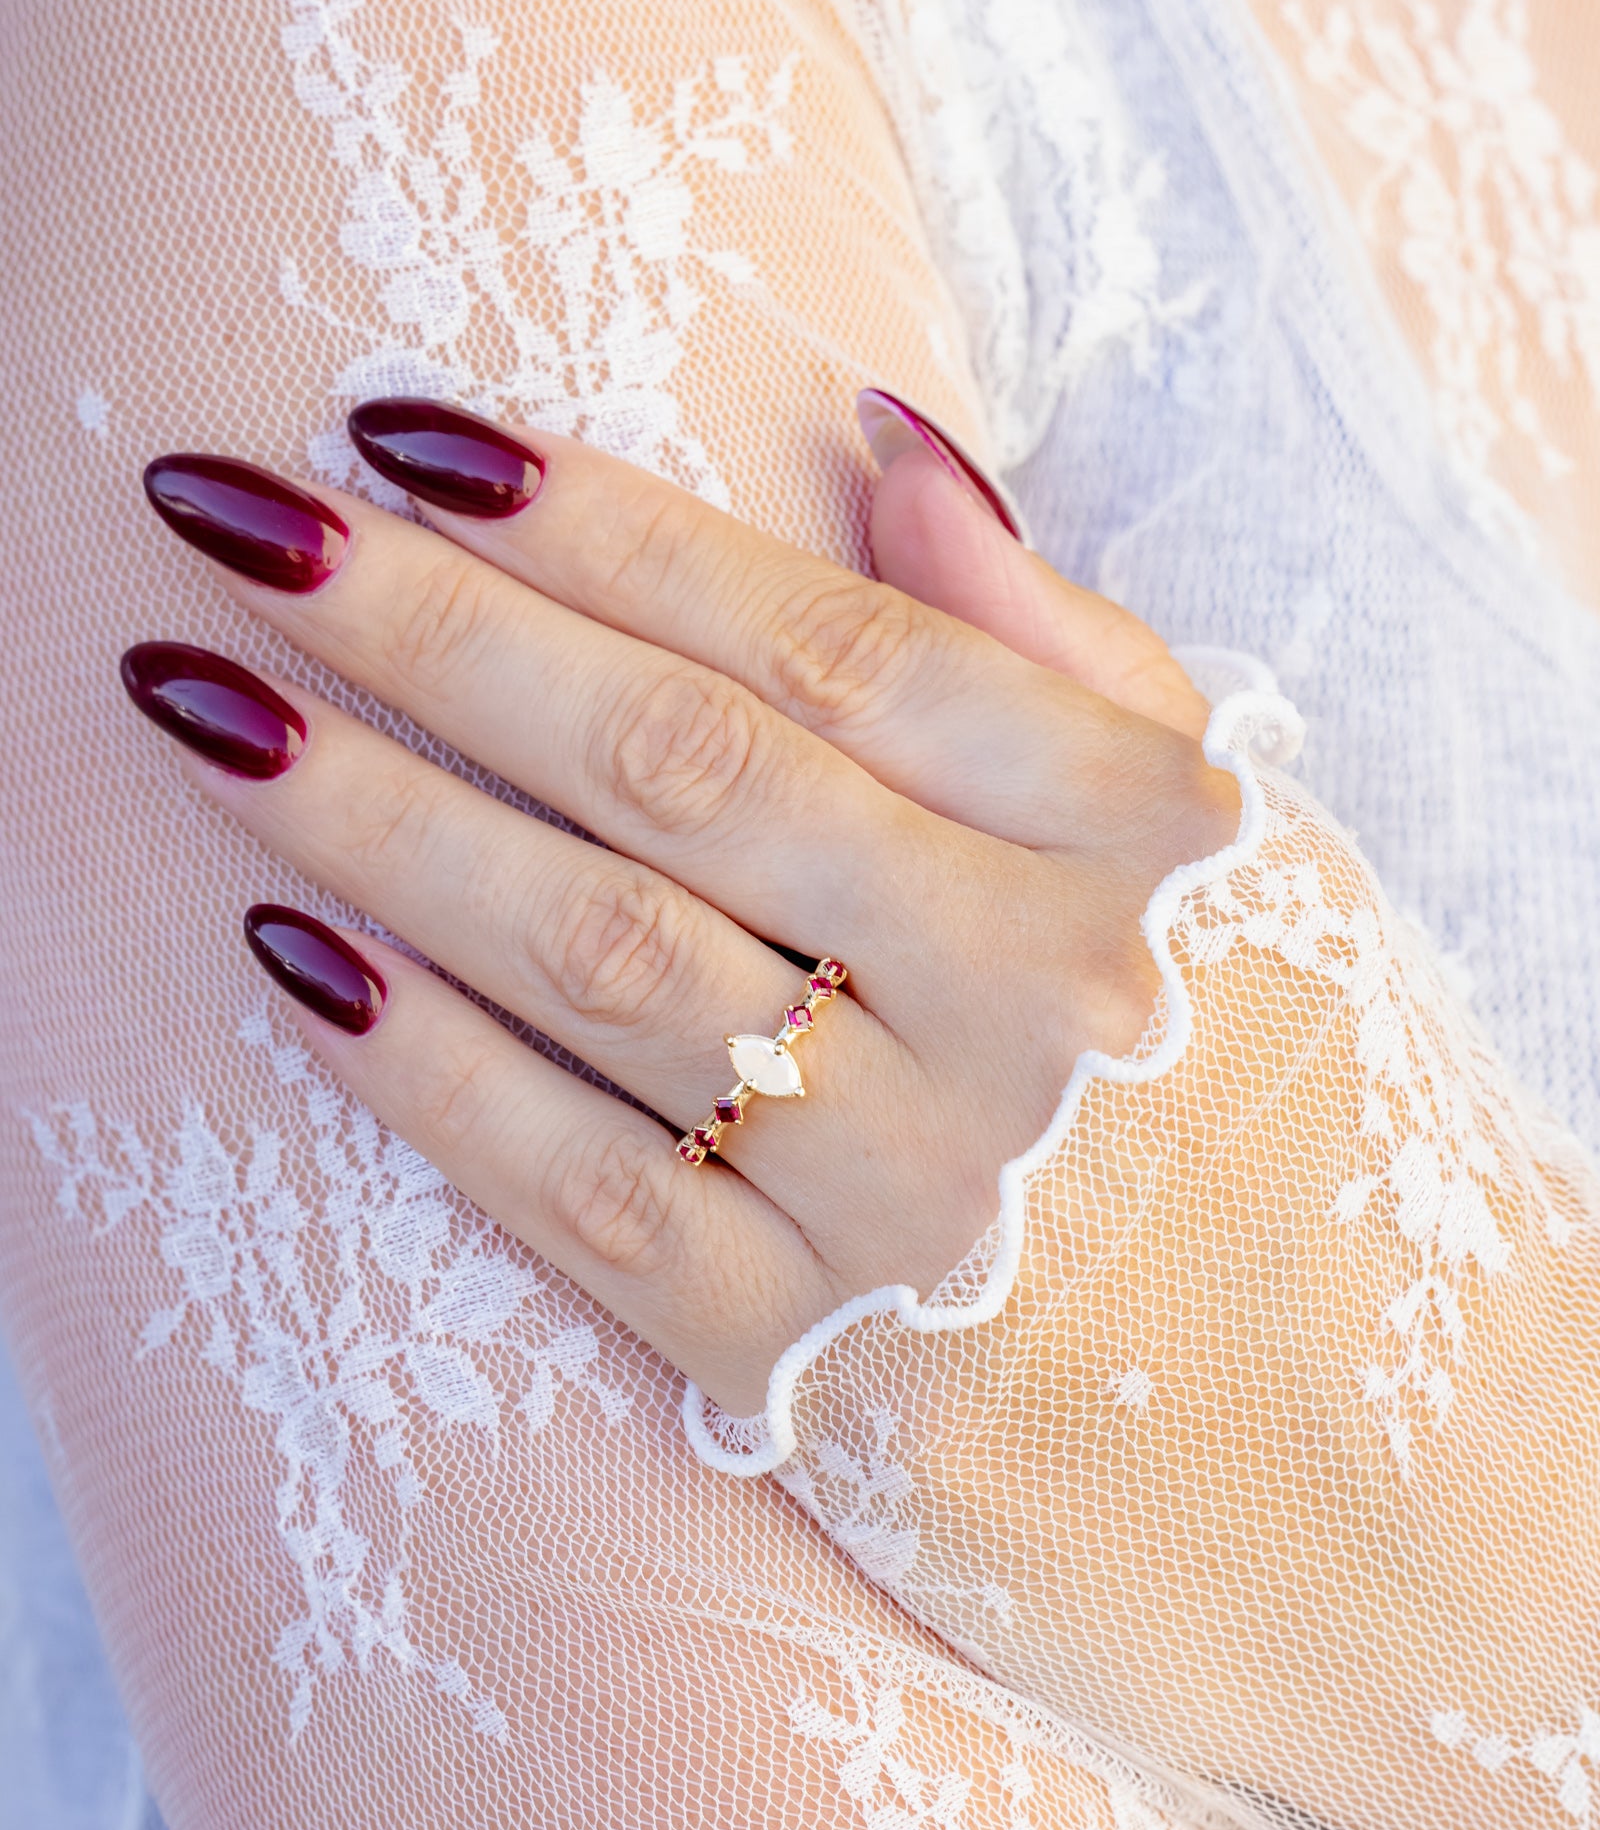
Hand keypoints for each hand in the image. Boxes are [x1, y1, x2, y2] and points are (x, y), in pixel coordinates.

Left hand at [128, 396, 1235, 1415]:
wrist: (1303, 1402)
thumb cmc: (1218, 1059)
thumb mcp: (1195, 831)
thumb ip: (1042, 632)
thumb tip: (876, 428)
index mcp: (1125, 837)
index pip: (822, 637)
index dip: (596, 521)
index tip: (399, 430)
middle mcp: (1028, 1000)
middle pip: (681, 773)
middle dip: (431, 632)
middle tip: (227, 520)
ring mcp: (914, 1186)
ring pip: (603, 962)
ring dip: (379, 819)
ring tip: (203, 700)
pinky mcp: (806, 1347)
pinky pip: (577, 1191)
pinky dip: (422, 1064)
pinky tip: (286, 949)